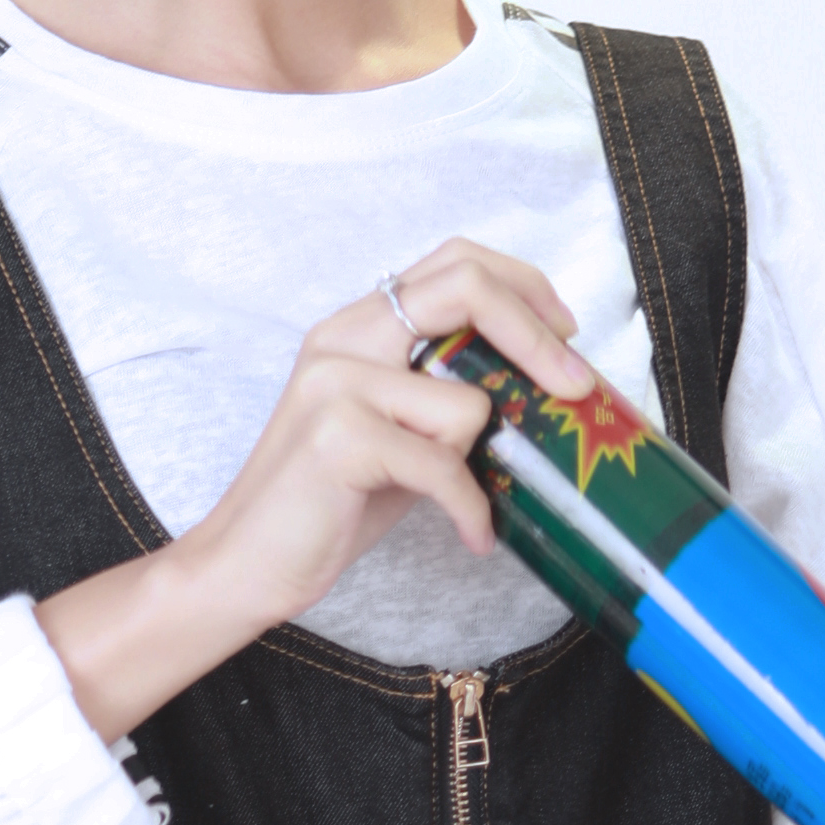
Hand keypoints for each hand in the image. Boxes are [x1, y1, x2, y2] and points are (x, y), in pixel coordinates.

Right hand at [38, 240, 593, 739]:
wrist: (245, 563)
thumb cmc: (331, 503)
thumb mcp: (396, 429)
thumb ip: (446, 388)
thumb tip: (550, 385)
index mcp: (360, 326)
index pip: (454, 261)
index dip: (523, 286)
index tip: (567, 334)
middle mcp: (344, 336)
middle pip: (466, 287)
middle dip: (539, 334)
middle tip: (579, 386)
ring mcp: (336, 381)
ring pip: (466, 400)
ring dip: (479, 463)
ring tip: (461, 503)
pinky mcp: (339, 435)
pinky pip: (446, 466)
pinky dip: (469, 510)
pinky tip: (469, 536)